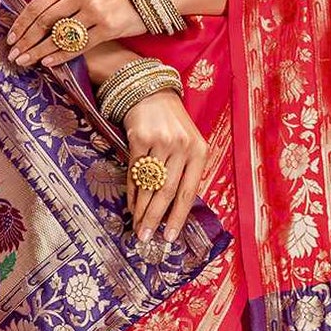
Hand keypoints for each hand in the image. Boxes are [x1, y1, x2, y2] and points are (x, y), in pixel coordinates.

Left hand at [5, 0, 144, 68]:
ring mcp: (95, 10)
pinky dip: (60, 55)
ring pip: (59, 35)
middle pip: (44, 20)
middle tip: (14, 54)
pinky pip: (78, 46)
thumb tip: (34, 19)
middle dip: (26, 39)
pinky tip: (48, 63)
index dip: (22, 23)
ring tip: (25, 61)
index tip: (11, 38)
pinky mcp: (108, 27)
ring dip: (38, 51)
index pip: (38, 3)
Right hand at [124, 89, 208, 242]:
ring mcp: (161, 141)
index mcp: (200, 151)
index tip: (169, 237)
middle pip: (168, 192)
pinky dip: (132, 192)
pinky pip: (135, 172)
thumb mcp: (188, 144)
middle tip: (146, 238)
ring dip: (142, 209)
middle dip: (156, 218)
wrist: (150, 92)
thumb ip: (185, 171)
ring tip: (137, 226)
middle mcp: (182, 146)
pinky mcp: (139, 137)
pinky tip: (131, 204)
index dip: (178, 217)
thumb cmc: (171, 124)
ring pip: (150, 185)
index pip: (189, 191)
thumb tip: (173, 211)